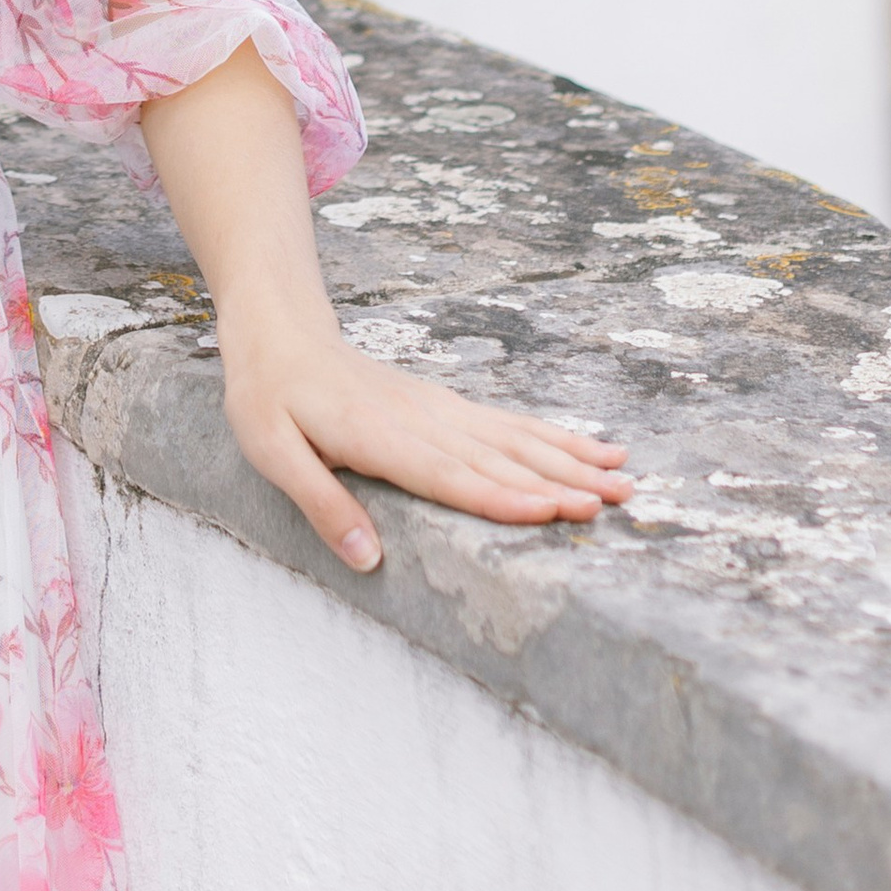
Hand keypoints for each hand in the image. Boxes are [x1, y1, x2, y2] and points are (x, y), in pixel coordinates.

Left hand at [223, 325, 629, 572]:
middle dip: (558, 483)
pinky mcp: (443, 405)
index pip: (450, 475)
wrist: (280, 329)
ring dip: (568, 458)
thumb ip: (321, 504)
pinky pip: (504, 424)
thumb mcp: (271, 451)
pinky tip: (588, 446)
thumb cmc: (268, 395)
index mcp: (379, 436)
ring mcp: (437, 409)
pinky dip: (550, 436)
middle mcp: (419, 420)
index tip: (554, 512)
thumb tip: (368, 561)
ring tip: (622, 477)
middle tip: (614, 505)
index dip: (503, 498)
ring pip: (513, 438)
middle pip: (498, 459)